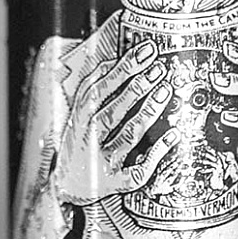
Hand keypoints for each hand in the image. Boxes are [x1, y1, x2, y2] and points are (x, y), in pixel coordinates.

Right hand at [52, 37, 175, 211]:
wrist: (64, 188)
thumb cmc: (77, 144)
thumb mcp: (76, 116)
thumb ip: (91, 92)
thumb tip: (111, 63)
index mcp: (79, 118)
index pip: (101, 88)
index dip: (124, 68)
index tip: (145, 51)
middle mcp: (88, 139)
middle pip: (115, 109)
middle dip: (139, 86)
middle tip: (159, 67)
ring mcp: (102, 162)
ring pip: (128, 135)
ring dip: (148, 112)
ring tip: (166, 90)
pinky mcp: (114, 184)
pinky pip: (138, 170)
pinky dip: (156, 153)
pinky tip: (173, 136)